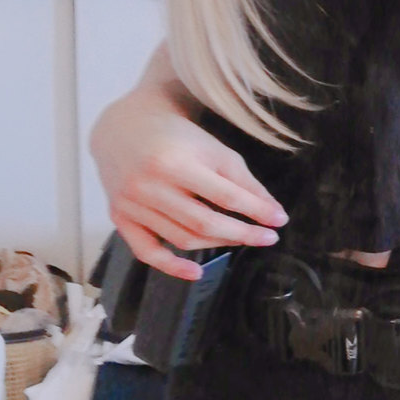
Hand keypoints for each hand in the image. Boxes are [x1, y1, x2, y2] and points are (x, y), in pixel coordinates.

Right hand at [89, 87, 287, 279]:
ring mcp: (131, 205)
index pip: (224, 195)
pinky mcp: (120, 218)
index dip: (256, 211)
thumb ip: (243, 181)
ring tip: (239, 237)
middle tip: (266, 238)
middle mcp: (148, 186)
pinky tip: (196, 272)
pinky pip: (146, 252)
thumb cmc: (176, 138)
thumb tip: (274, 213)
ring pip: (182, 238)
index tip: (279, 220)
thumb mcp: (213, 149)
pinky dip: (171, 267)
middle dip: (242, 233)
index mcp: (173, 163)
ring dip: (217, 243)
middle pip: (203, 223)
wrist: (125, 128)